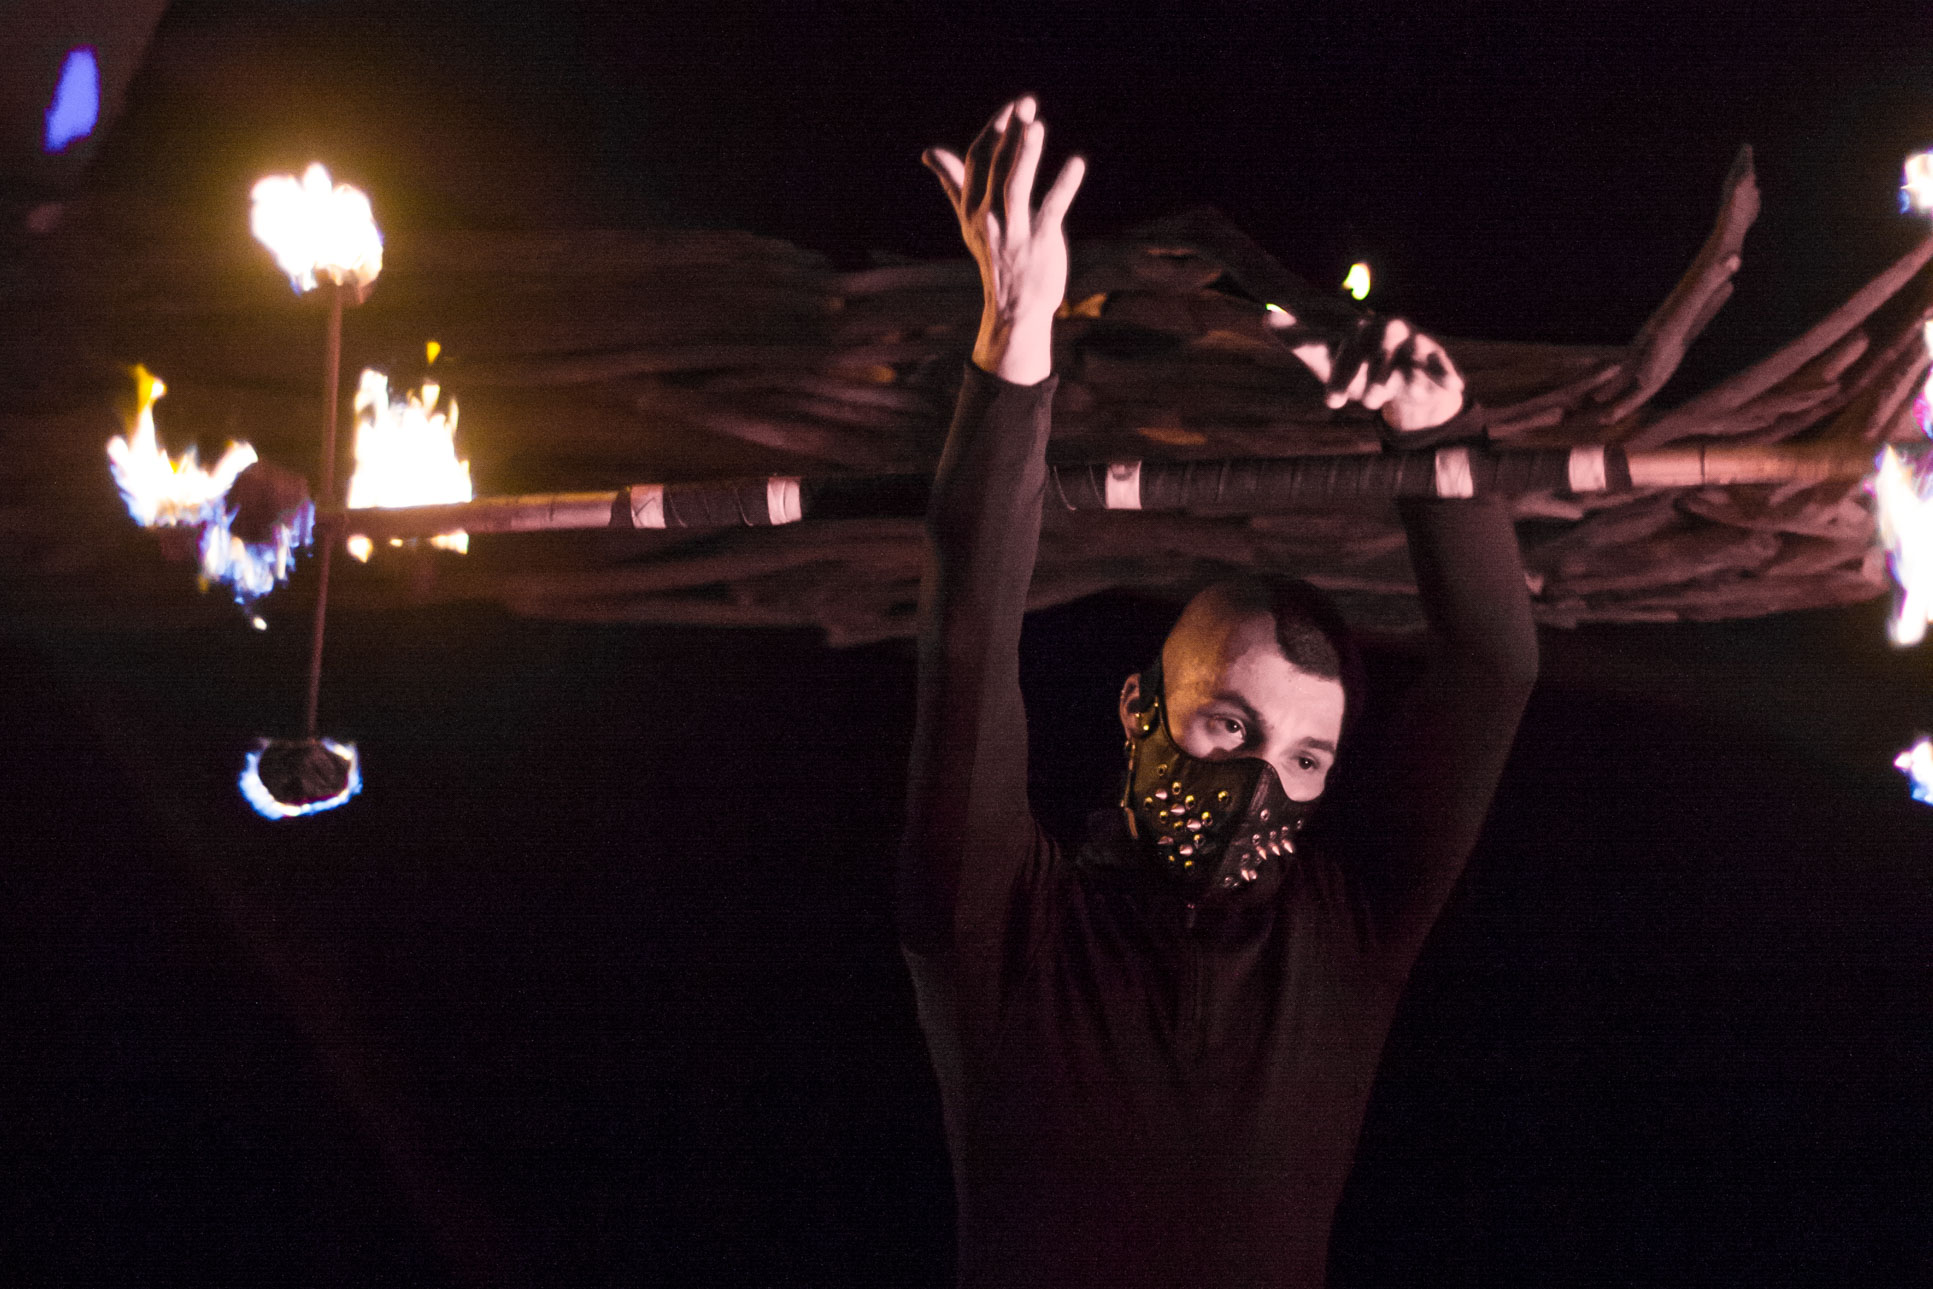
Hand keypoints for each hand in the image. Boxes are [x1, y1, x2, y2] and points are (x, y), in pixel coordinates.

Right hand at [925, 96, 1084, 385]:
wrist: (1014, 310)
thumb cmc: (996, 259)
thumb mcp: (970, 221)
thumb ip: (954, 183)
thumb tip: (930, 152)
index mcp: (972, 209)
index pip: (976, 162)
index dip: (992, 133)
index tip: (1010, 109)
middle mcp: (988, 219)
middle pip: (995, 168)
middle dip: (1009, 134)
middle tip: (1025, 102)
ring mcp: (1013, 233)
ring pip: (1015, 187)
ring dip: (1025, 155)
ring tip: (1036, 125)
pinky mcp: (1039, 245)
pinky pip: (1051, 211)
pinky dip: (1063, 186)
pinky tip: (1077, 163)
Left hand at [1267, 309, 1465, 431]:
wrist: (1396, 372)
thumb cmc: (1353, 364)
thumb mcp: (1324, 356)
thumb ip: (1298, 338)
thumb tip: (1266, 315)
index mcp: (1358, 328)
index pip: (1342, 341)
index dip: (1336, 368)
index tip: (1327, 399)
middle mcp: (1385, 329)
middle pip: (1371, 343)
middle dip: (1355, 371)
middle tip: (1340, 401)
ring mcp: (1411, 343)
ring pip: (1404, 353)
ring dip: (1389, 375)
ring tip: (1373, 401)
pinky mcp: (1433, 356)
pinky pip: (1440, 362)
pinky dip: (1445, 371)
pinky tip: (1453, 384)